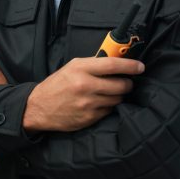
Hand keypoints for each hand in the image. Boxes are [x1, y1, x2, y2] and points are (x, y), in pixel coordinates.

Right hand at [23, 57, 143, 131]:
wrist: (39, 107)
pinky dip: (109, 106)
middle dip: (127, 83)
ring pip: (118, 99)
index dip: (130, 65)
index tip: (140, 66)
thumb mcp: (71, 67)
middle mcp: (85, 85)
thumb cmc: (57, 85)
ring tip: (110, 93)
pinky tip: (100, 103)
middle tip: (125, 82)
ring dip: (118, 95)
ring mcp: (88, 103)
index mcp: (80, 68)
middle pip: (121, 84)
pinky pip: (110, 110)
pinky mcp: (90, 117)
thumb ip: (93, 64)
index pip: (112, 64)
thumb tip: (116, 61)